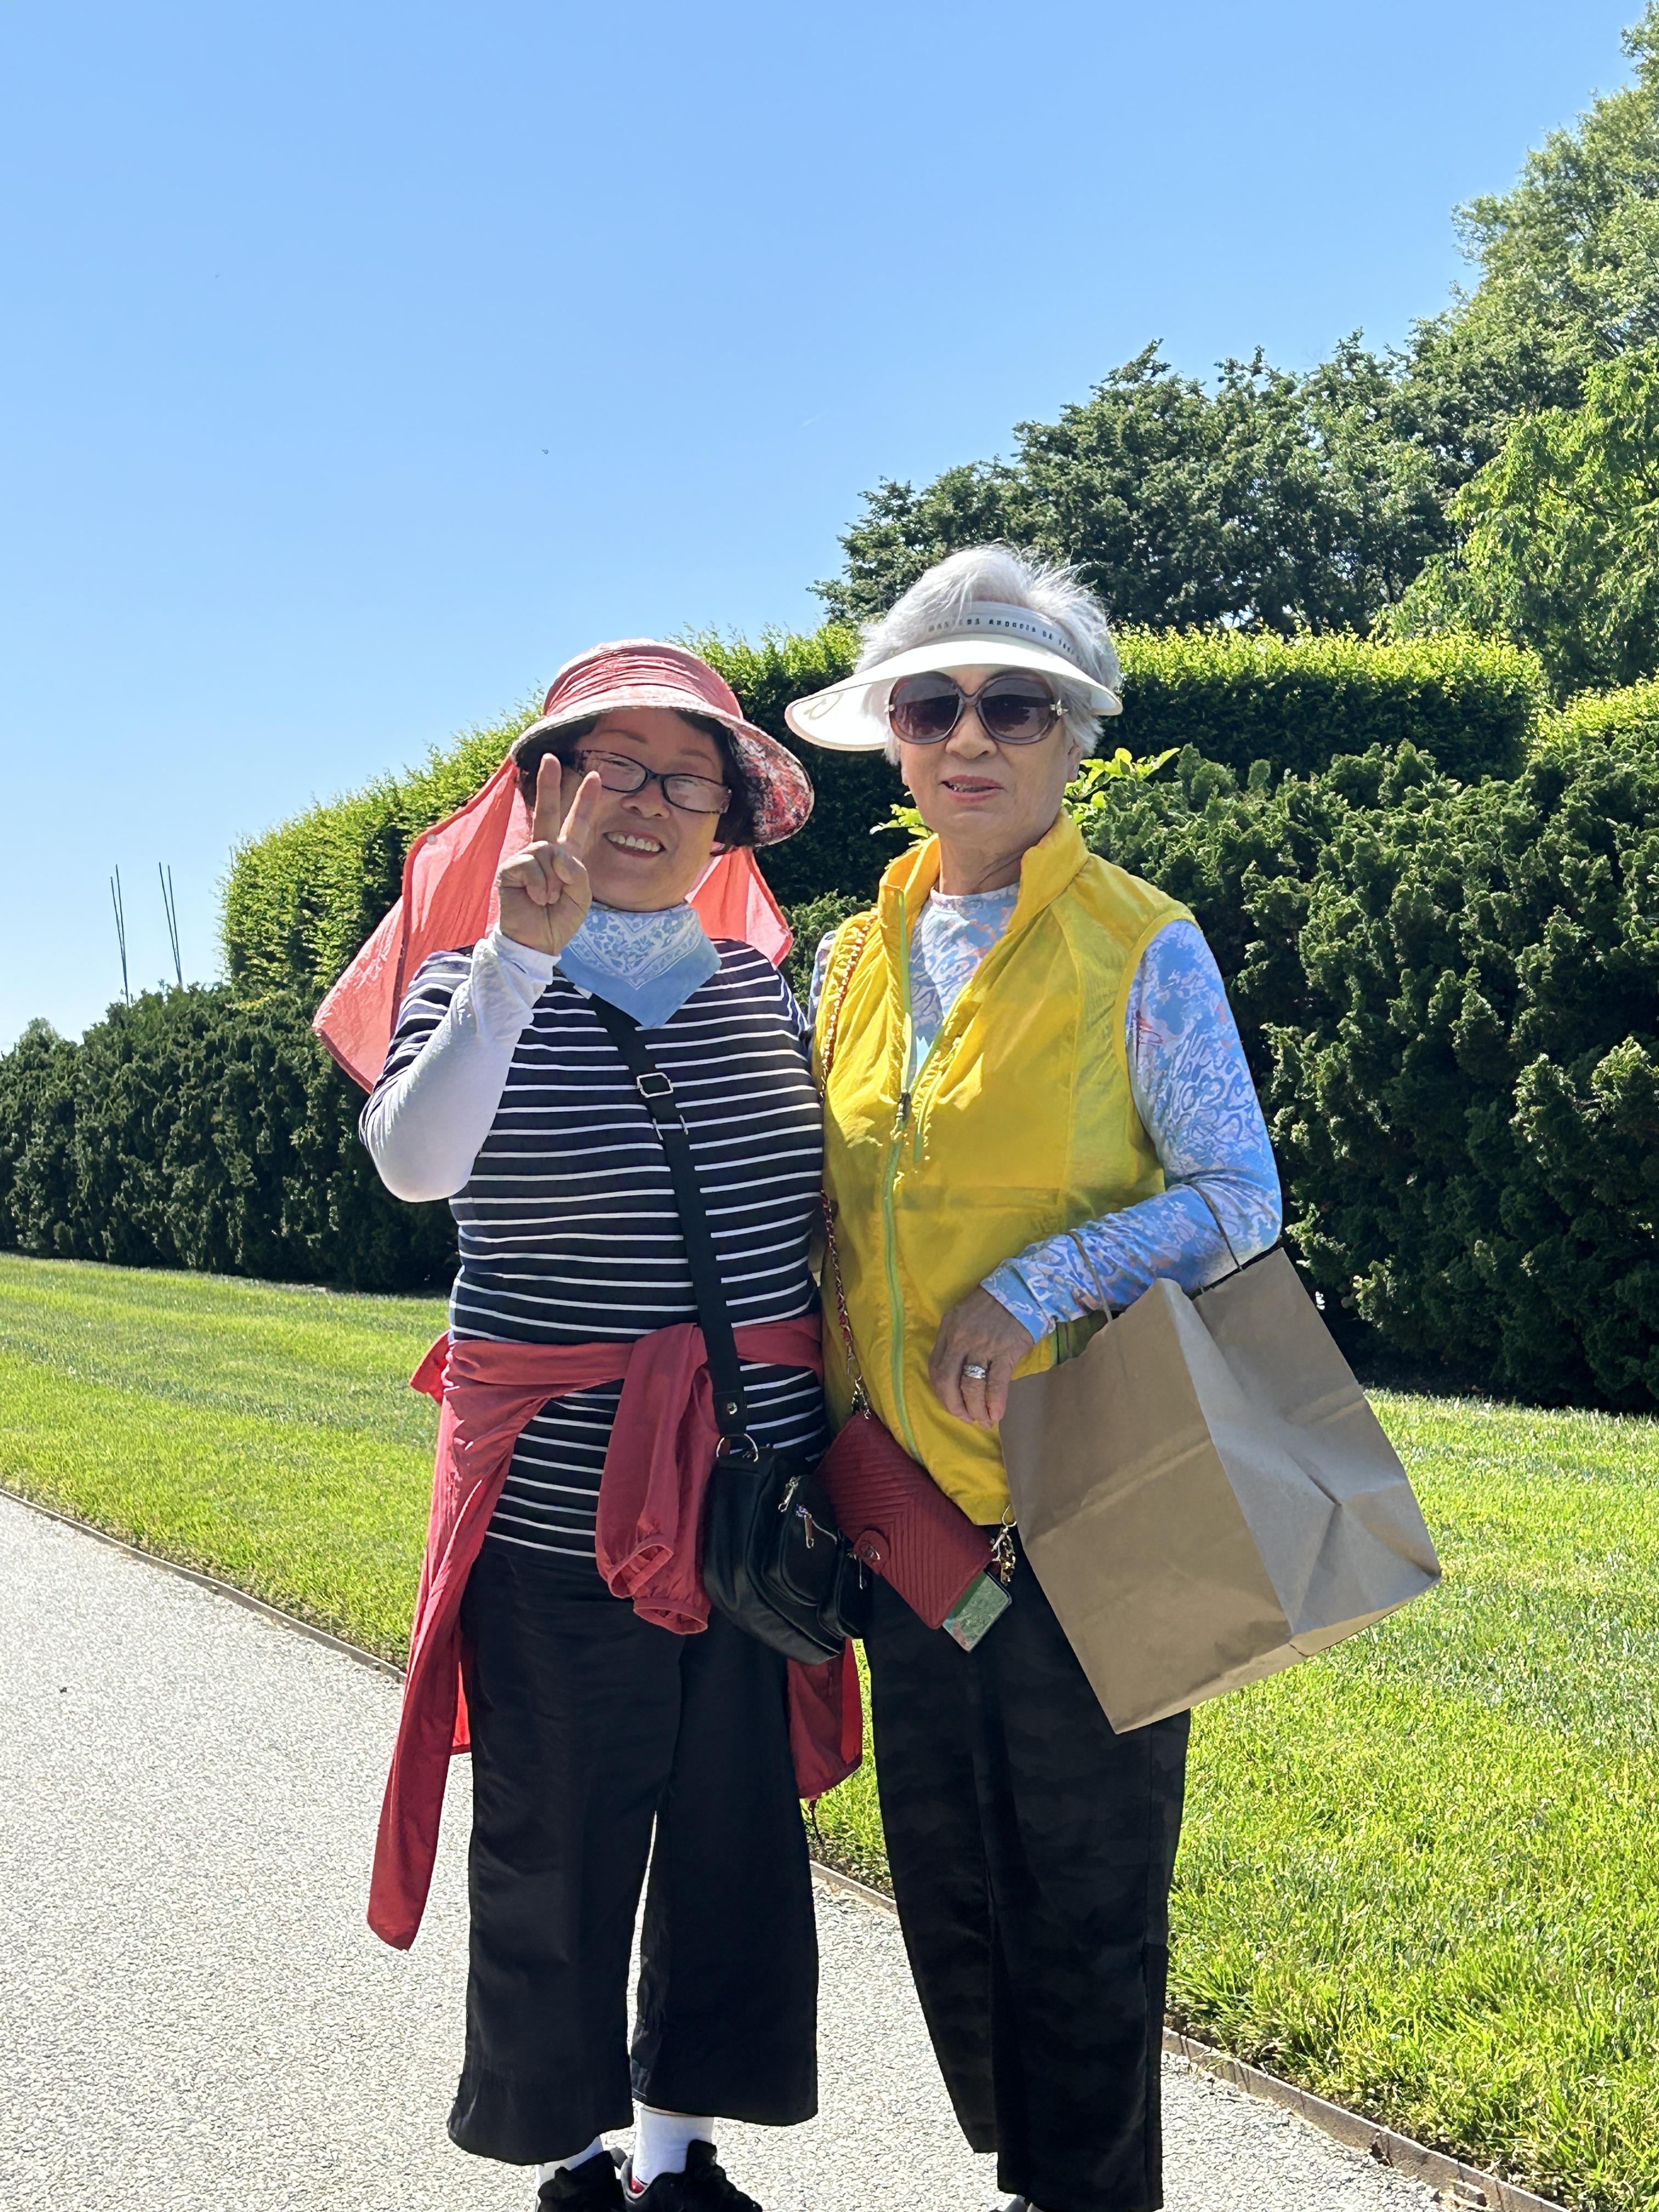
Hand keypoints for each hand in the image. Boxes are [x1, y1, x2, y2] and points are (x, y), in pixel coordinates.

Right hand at [495, 755, 602, 957]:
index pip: (575, 824)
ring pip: (547, 851)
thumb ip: (577, 872)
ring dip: (552, 880)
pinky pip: (531, 865)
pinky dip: (538, 885)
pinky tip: (534, 898)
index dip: (584, 802)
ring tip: (545, 898)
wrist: (536, 942)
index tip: (595, 777)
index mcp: (564, 857)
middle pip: (547, 812)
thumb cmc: (559, 920)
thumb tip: (556, 853)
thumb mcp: (581, 896)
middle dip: (549, 785)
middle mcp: (544, 852)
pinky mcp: (509, 868)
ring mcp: (525, 858)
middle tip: (550, 758)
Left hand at [929, 1287, 1035, 1429]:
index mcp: (948, 1329)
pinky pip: (995, 1384)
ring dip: (975, 1409)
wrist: (1023, 1289)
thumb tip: (958, 1372)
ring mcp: (982, 1346)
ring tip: (983, 1420)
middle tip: (964, 1418)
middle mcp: (961, 1339)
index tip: (951, 1403)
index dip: (941, 1391)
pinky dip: (995, 1403)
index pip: (936, 1367)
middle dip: (954, 1405)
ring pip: (970, 1386)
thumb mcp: (965, 1315)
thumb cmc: (995, 1303)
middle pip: (948, 1381)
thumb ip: (957, 1339)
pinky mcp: (1005, 1352)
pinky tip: (996, 1414)